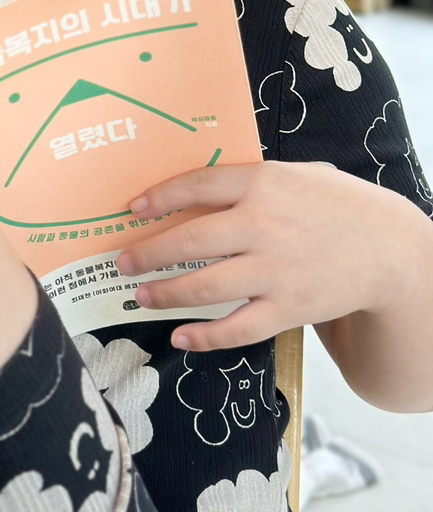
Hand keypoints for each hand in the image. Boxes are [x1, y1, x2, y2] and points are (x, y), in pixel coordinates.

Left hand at [114, 161, 410, 351]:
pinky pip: (238, 328)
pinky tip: (180, 337)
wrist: (389, 249)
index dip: (159, 197)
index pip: (197, 185)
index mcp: (263, 183)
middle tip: (122, 261)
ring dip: (165, 294)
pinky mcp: (289, 308)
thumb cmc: (334, 205)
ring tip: (139, 296)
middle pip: (190, 240)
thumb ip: (248, 179)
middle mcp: (264, 225)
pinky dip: (205, 337)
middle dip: (149, 253)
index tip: (133, 209)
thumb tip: (191, 185)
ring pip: (206, 287)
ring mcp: (276, 271)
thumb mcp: (294, 174)